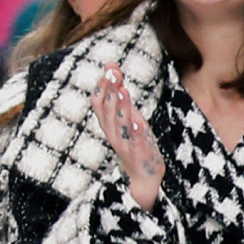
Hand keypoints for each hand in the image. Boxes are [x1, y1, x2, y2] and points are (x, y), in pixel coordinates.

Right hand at [90, 62, 162, 211]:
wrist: (142, 176)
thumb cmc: (135, 142)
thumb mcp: (127, 117)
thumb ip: (121, 96)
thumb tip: (113, 69)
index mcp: (109, 124)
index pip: (100, 103)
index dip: (104, 85)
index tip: (111, 67)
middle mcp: (113, 133)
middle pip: (108, 110)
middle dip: (110, 91)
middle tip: (113, 73)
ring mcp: (125, 144)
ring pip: (120, 124)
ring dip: (121, 107)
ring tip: (123, 91)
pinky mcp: (138, 153)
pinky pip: (135, 142)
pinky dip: (135, 133)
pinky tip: (137, 123)